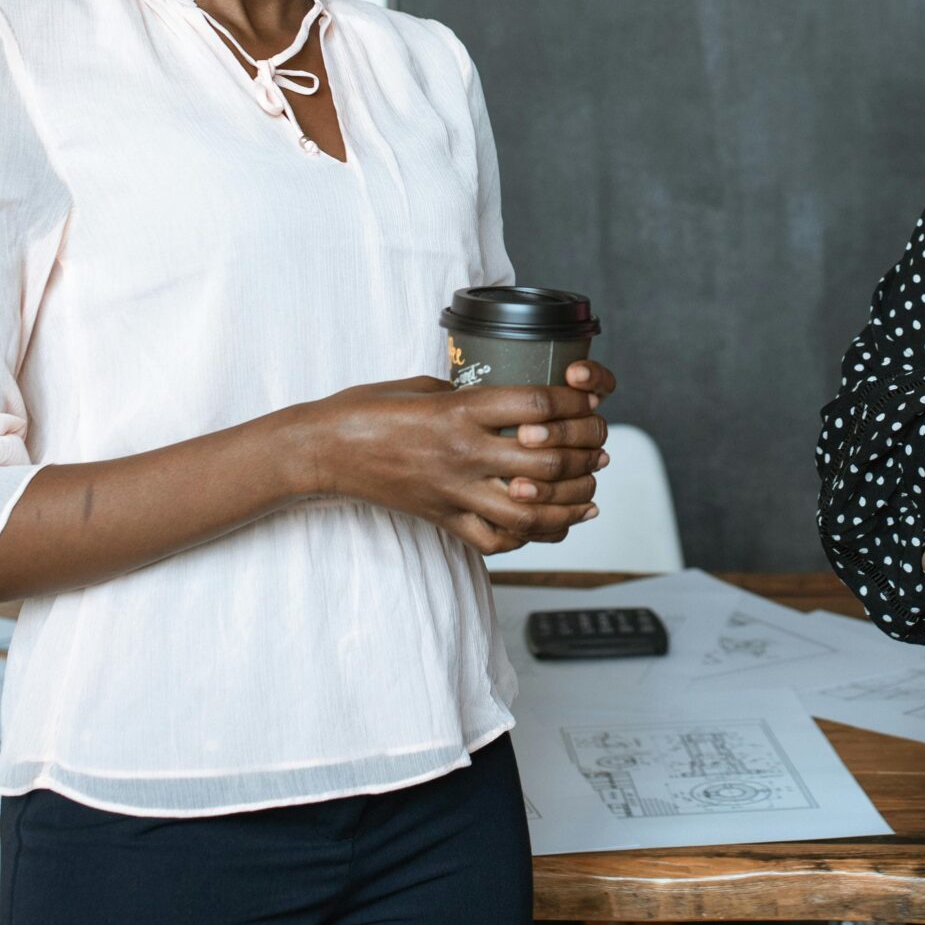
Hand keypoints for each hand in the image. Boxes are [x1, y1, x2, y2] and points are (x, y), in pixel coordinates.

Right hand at [289, 361, 618, 555]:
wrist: (324, 450)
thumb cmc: (369, 408)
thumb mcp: (426, 384)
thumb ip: (473, 394)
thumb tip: (515, 398)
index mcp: (458, 410)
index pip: (537, 405)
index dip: (576, 401)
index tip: (592, 396)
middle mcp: (462, 453)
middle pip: (547, 459)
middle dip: (586, 452)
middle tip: (600, 447)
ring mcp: (454, 491)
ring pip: (531, 509)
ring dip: (570, 502)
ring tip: (590, 491)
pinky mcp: (444, 519)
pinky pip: (498, 540)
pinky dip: (532, 536)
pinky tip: (553, 525)